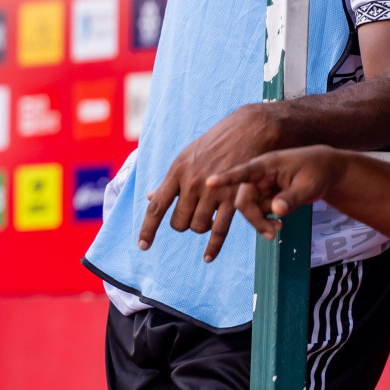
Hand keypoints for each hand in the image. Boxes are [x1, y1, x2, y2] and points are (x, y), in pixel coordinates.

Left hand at [138, 103, 281, 260]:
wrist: (247, 131)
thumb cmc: (213, 145)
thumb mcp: (185, 157)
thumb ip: (170, 180)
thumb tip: (151, 197)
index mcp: (177, 172)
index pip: (157, 207)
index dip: (148, 229)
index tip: (142, 246)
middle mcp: (192, 183)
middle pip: (179, 221)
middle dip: (182, 224)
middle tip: (190, 215)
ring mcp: (214, 192)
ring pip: (198, 227)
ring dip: (199, 227)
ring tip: (205, 216)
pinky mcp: (234, 199)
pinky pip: (220, 230)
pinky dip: (213, 247)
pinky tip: (207, 257)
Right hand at [204, 146, 350, 248]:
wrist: (326, 170)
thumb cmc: (317, 172)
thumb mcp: (308, 185)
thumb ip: (292, 198)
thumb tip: (276, 211)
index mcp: (266, 165)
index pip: (243, 172)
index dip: (226, 179)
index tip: (209, 182)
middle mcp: (257, 176)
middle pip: (244, 200)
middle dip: (255, 219)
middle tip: (272, 234)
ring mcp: (259, 186)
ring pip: (249, 208)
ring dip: (261, 221)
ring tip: (280, 228)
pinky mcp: (262, 195)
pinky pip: (257, 211)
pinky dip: (265, 221)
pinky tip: (279, 224)